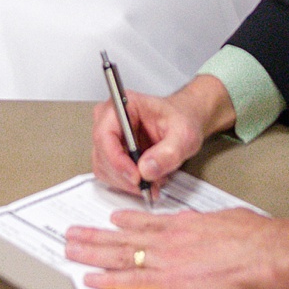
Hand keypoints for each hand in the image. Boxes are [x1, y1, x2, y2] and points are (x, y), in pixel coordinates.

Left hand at [64, 208, 288, 288]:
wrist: (264, 251)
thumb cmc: (253, 236)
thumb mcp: (225, 220)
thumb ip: (206, 225)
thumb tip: (204, 227)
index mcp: (183, 224)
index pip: (146, 222)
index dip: (124, 222)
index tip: (110, 221)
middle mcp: (168, 238)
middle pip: (123, 237)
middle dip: (95, 236)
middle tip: (72, 235)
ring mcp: (167, 258)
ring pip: (121, 255)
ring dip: (92, 253)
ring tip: (71, 250)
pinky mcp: (172, 280)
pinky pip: (134, 280)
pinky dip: (110, 280)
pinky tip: (93, 280)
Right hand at [91, 74, 232, 199]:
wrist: (185, 121)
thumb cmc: (182, 119)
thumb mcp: (184, 134)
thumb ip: (168, 152)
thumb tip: (147, 169)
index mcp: (124, 105)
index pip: (105, 135)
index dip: (117, 160)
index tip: (136, 176)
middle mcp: (110, 119)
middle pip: (103, 155)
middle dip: (126, 176)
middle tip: (150, 184)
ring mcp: (109, 137)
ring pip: (105, 168)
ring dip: (127, 182)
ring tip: (152, 181)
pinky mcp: (112, 153)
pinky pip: (111, 175)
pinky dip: (128, 183)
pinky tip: (146, 180)